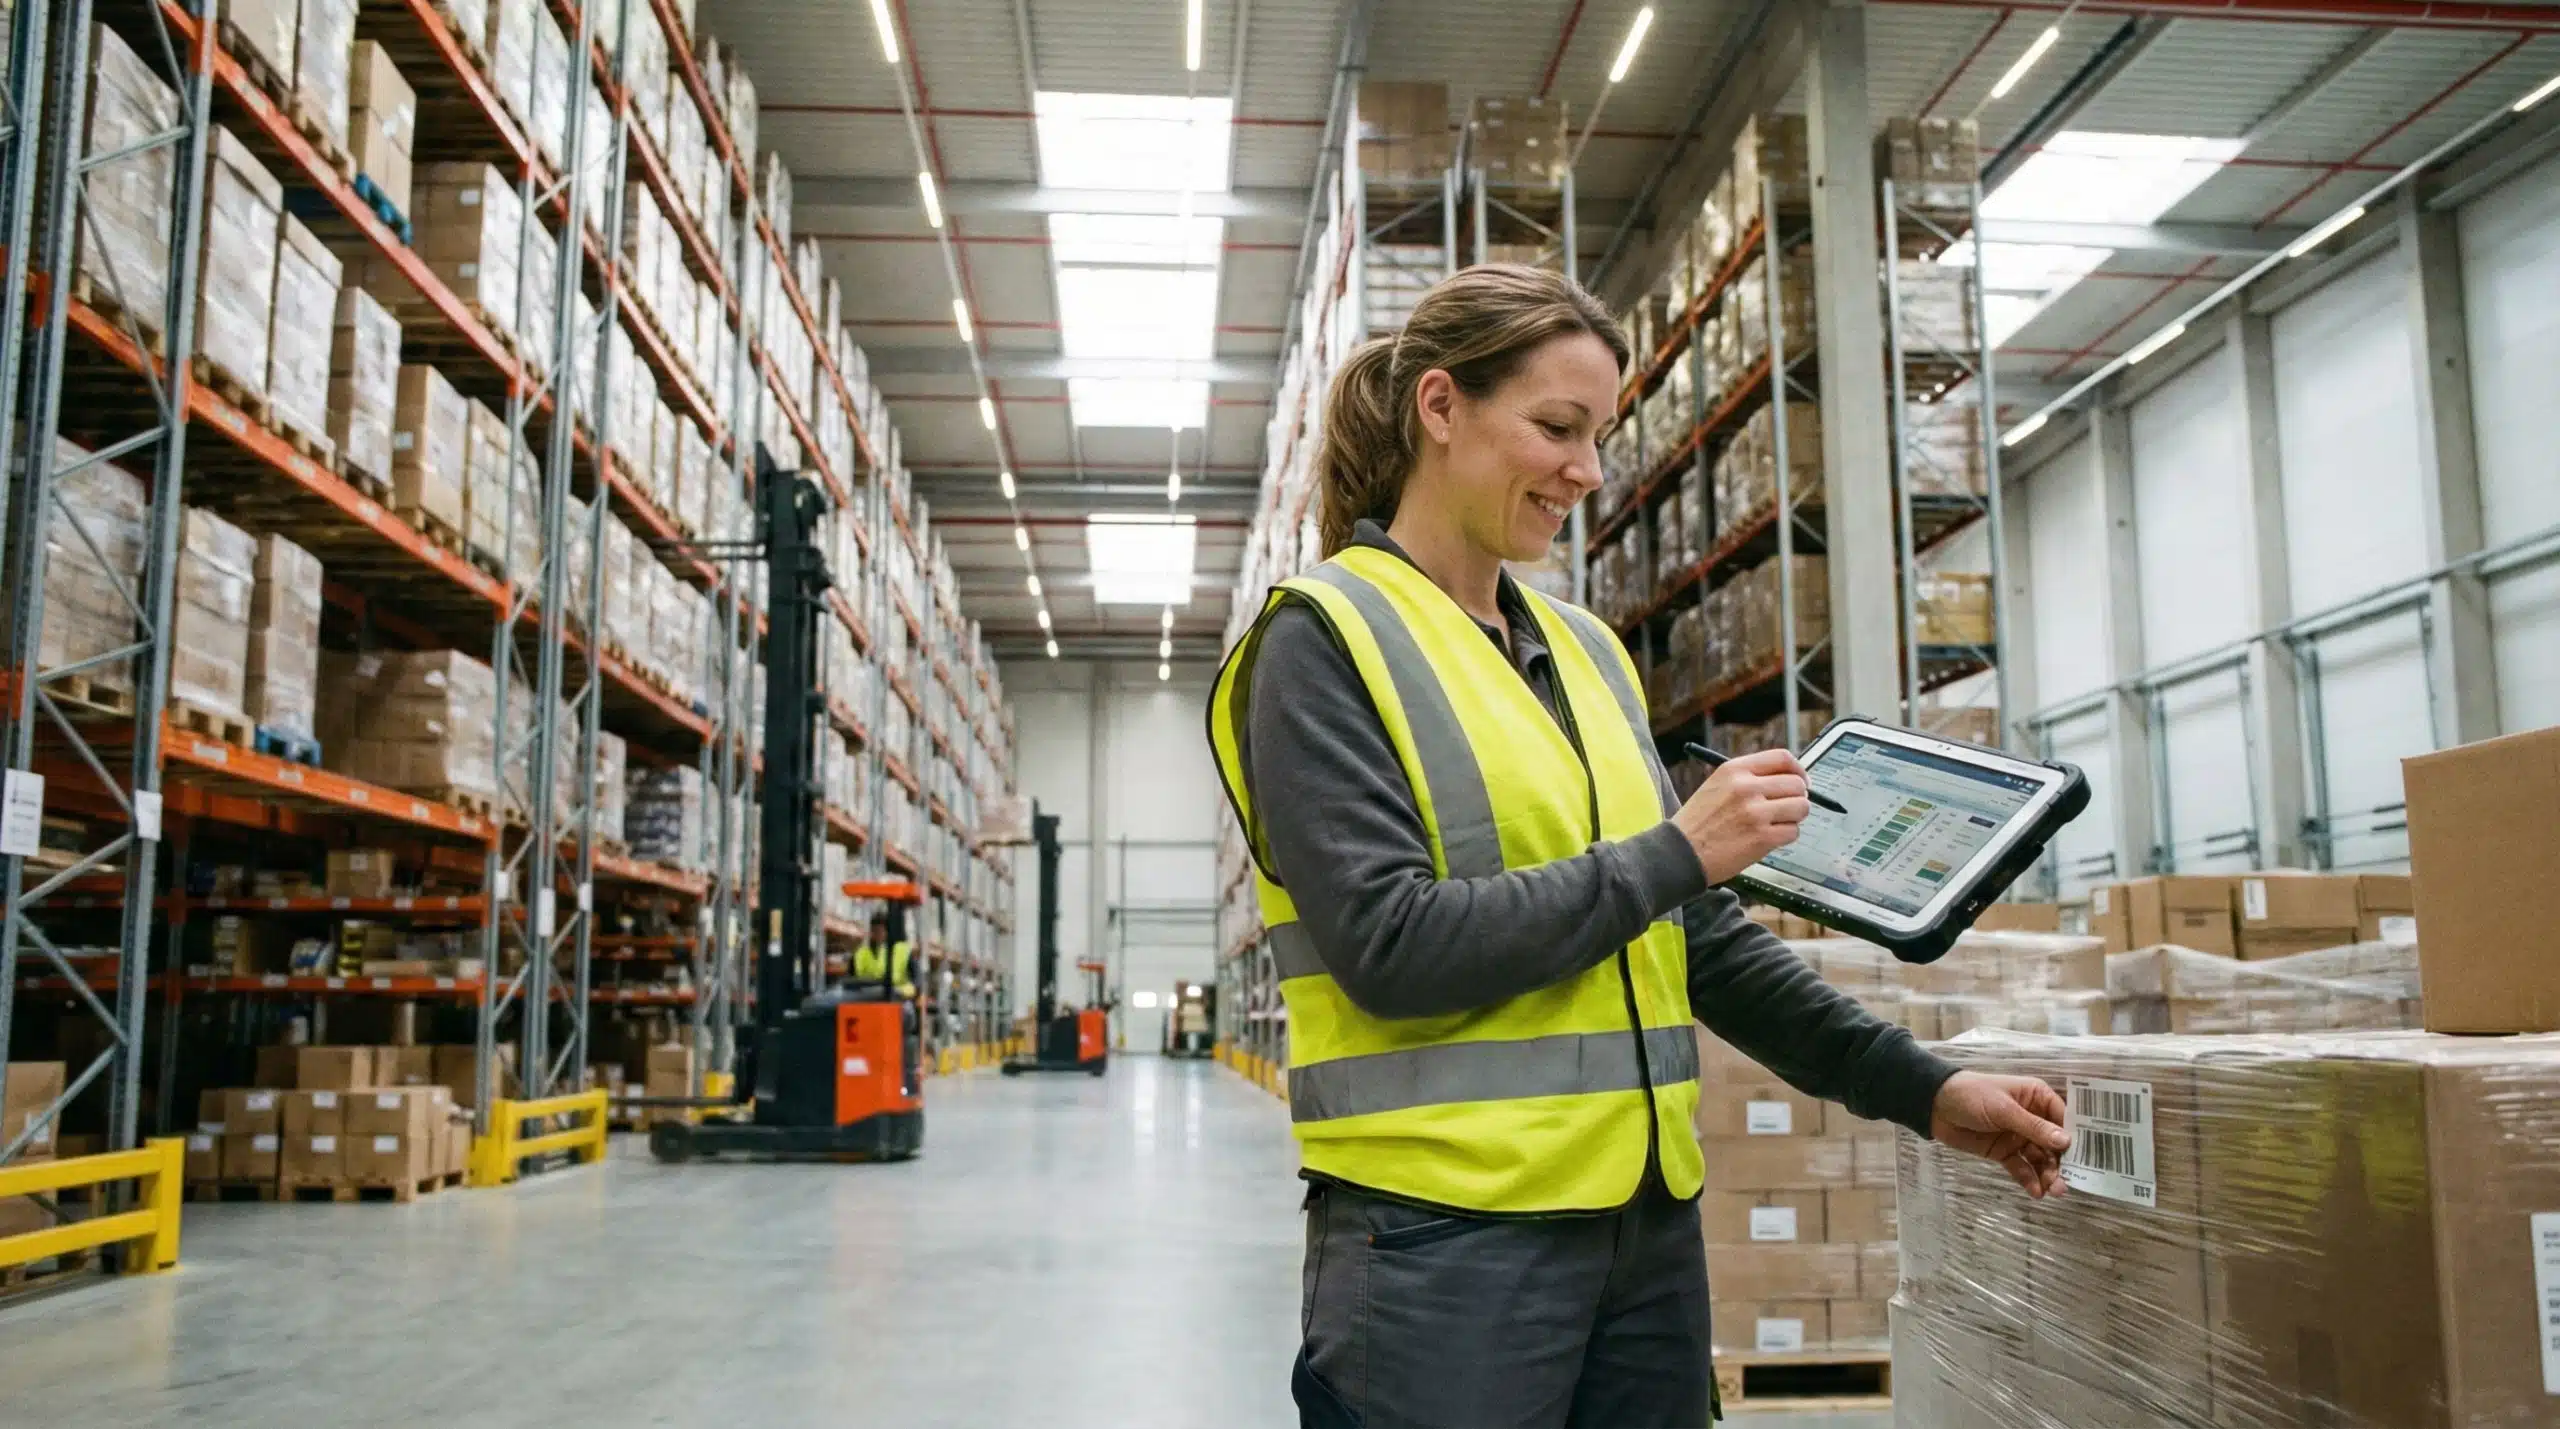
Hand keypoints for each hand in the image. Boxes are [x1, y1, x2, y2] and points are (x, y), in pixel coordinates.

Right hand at [1671, 748, 1809, 883]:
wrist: (1680, 852)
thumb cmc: (1698, 823)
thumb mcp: (1717, 785)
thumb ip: (1749, 778)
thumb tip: (1786, 778)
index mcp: (1735, 770)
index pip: (1782, 758)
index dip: (1798, 770)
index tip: (1801, 780)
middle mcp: (1746, 787)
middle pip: (1796, 784)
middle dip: (1797, 797)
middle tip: (1787, 808)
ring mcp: (1756, 813)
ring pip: (1801, 807)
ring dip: (1793, 817)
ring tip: (1776, 824)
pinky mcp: (1762, 837)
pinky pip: (1793, 832)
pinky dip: (1785, 836)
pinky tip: (1768, 838)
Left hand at [1930, 1071, 2071, 1198]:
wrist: (1935, 1105)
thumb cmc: (1973, 1095)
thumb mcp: (2004, 1109)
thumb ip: (2034, 1127)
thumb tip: (2066, 1141)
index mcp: (2037, 1098)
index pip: (2064, 1119)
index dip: (2076, 1138)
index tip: (2089, 1159)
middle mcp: (2033, 1118)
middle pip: (2054, 1144)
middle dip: (2061, 1163)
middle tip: (2065, 1183)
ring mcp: (2019, 1136)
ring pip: (2040, 1159)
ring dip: (2047, 1175)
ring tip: (2052, 1191)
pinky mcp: (2004, 1152)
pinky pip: (2021, 1168)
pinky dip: (2028, 1179)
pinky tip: (2035, 1192)